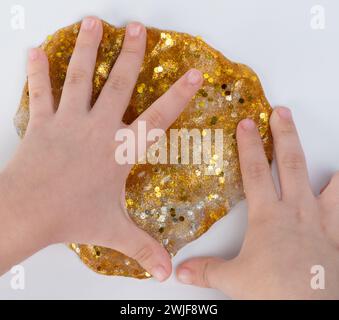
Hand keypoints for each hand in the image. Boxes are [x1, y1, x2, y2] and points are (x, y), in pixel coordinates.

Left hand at [0, 17, 202, 279]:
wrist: (26, 213)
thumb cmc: (71, 218)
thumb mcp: (114, 232)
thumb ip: (143, 248)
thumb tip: (166, 274)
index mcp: (119, 150)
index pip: (158, 118)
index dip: (179, 95)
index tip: (193, 72)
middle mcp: (96, 128)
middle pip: (119, 84)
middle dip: (132, 55)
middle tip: (138, 28)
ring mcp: (67, 121)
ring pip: (80, 77)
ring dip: (87, 49)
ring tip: (93, 23)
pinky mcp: (42, 123)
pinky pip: (41, 92)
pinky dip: (38, 71)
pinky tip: (35, 51)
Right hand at [177, 107, 338, 298]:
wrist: (311, 307)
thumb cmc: (275, 291)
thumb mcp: (236, 280)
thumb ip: (207, 271)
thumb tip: (181, 271)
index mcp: (269, 216)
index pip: (255, 171)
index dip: (249, 145)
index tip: (246, 124)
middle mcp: (297, 211)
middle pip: (289, 164)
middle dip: (284, 135)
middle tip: (281, 113)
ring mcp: (321, 220)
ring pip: (328, 182)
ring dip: (324, 163)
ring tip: (326, 145)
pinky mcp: (337, 235)